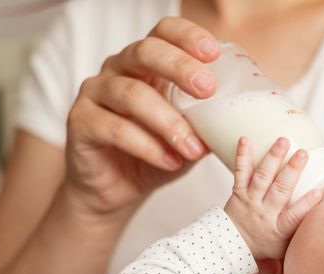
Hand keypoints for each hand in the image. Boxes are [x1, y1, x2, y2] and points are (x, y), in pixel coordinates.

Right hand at [64, 17, 220, 220]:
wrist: (115, 190)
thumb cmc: (154, 155)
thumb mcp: (189, 135)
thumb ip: (209, 121)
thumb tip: (243, 118)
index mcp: (146, 64)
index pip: (163, 32)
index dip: (187, 36)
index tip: (213, 52)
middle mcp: (118, 70)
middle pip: (145, 52)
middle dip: (179, 67)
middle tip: (207, 90)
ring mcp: (95, 93)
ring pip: (131, 94)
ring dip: (169, 122)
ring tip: (193, 149)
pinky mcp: (80, 122)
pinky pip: (115, 128)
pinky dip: (148, 147)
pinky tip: (170, 161)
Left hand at [224, 137, 322, 259]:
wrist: (235, 245)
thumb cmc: (267, 242)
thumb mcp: (288, 243)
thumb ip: (306, 227)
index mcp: (279, 228)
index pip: (294, 217)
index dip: (306, 205)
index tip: (319, 193)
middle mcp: (265, 213)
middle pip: (279, 190)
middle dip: (292, 171)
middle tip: (303, 153)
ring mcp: (250, 201)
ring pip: (262, 177)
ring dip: (273, 157)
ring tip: (283, 141)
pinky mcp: (238, 192)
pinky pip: (240, 172)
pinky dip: (242, 155)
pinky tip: (245, 139)